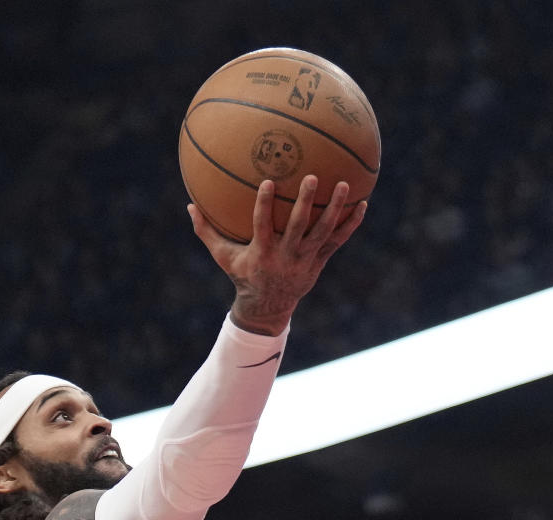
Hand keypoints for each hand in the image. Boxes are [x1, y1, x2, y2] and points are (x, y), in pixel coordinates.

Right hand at [189, 176, 365, 333]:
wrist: (268, 308)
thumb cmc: (243, 276)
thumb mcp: (223, 257)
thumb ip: (207, 232)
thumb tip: (189, 205)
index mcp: (263, 252)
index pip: (263, 225)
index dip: (265, 204)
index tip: (268, 181)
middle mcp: (287, 255)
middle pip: (299, 227)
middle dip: (306, 203)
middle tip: (313, 177)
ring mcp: (306, 259)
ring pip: (323, 232)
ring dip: (335, 209)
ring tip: (345, 184)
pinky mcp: (319, 261)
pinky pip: (338, 241)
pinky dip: (351, 224)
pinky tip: (363, 205)